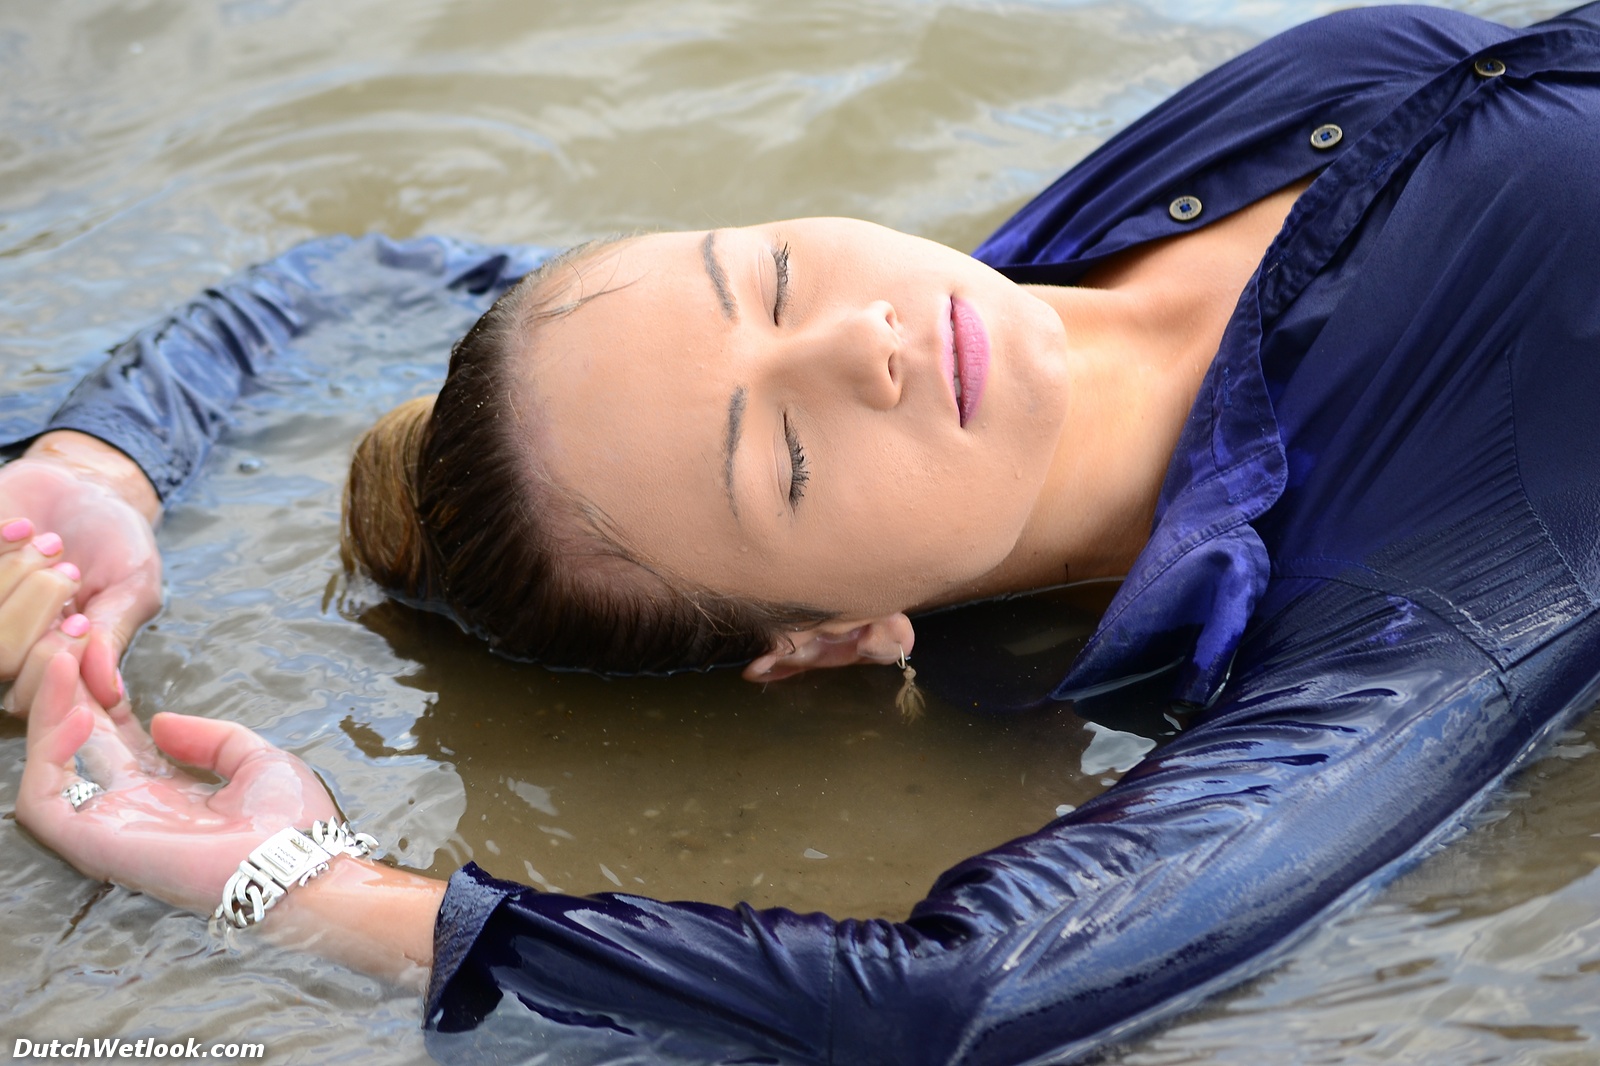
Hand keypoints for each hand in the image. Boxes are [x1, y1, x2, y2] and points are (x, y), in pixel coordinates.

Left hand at [0, 432, 162, 712]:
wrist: (85, 484)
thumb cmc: (117, 542)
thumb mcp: (132, 587)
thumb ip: (114, 635)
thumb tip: (109, 695)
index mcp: (54, 659)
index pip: (32, 696)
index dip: (53, 663)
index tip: (81, 623)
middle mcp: (10, 642)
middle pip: (2, 656)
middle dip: (40, 603)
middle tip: (70, 569)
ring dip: (17, 570)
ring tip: (50, 542)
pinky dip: (1, 543)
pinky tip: (22, 526)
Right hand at [16, 652, 337, 915]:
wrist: (300, 864)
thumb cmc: (290, 821)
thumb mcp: (255, 759)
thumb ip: (209, 737)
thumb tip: (158, 721)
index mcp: (165, 792)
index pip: (112, 737)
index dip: (100, 693)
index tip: (99, 648)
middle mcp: (130, 809)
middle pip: (76, 744)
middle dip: (66, 691)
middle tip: (67, 639)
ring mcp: (110, 828)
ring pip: (49, 770)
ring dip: (48, 714)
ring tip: (61, 661)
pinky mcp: (97, 845)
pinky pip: (45, 804)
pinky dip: (49, 757)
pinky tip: (78, 713)